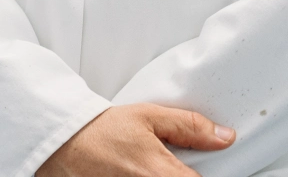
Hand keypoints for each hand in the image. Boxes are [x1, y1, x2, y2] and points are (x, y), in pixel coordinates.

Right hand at [35, 103, 235, 176]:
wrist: (63, 143)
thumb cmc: (103, 130)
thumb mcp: (149, 117)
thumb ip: (190, 127)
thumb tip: (224, 137)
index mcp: (163, 175)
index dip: (207, 174)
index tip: (200, 167)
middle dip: (184, 175)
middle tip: (173, 164)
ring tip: (152, 166)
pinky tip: (140, 170)